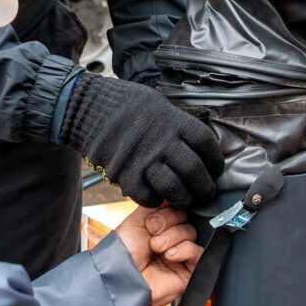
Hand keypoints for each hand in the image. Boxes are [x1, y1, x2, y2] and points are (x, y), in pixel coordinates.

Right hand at [60, 74, 224, 206]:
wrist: (89, 107)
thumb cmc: (125, 104)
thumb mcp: (159, 105)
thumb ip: (177, 125)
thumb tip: (196, 145)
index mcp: (174, 121)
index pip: (207, 145)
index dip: (216, 161)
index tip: (215, 170)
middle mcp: (163, 141)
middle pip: (195, 171)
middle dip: (204, 188)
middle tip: (205, 193)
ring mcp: (145, 159)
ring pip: (175, 189)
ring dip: (184, 199)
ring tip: (185, 200)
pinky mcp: (126, 175)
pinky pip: (149, 197)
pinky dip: (156, 200)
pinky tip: (157, 195)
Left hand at [117, 205, 202, 305]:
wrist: (122, 277)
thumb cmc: (124, 251)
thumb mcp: (137, 218)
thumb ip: (157, 202)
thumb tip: (172, 190)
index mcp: (162, 224)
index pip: (178, 206)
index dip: (168, 210)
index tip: (152, 219)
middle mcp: (173, 237)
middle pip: (186, 218)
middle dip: (168, 223)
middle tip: (153, 233)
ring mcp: (181, 253)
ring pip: (192, 232)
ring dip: (172, 238)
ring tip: (157, 248)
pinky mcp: (189, 270)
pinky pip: (198, 252)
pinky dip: (184, 249)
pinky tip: (169, 256)